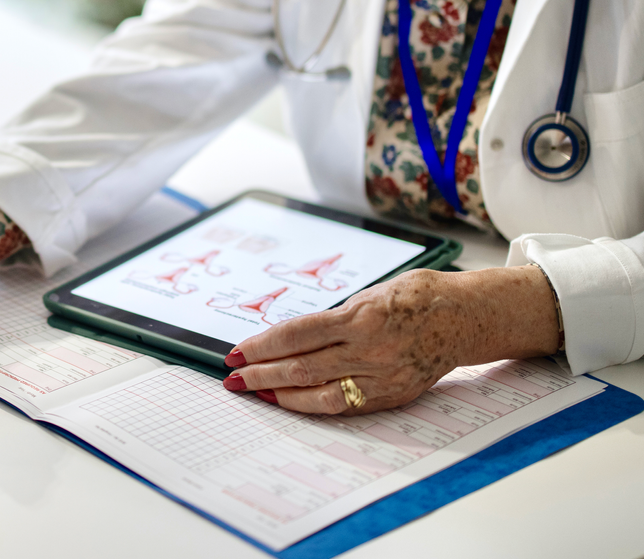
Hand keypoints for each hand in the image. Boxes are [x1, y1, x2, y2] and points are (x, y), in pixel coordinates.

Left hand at [221, 266, 560, 414]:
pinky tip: (293, 403)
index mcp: (359, 318)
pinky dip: (314, 406)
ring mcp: (382, 377)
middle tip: (234, 378)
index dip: (261, 346)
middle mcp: (368, 350)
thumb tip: (296, 336)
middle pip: (301, 367)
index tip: (236, 352)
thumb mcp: (368, 294)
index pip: (296, 335)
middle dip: (261, 374)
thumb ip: (335, 318)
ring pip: (320, 393)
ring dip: (282, 396)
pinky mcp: (393, 395)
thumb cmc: (415, 295)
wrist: (464, 316)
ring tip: (256, 393)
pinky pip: (346, 405)